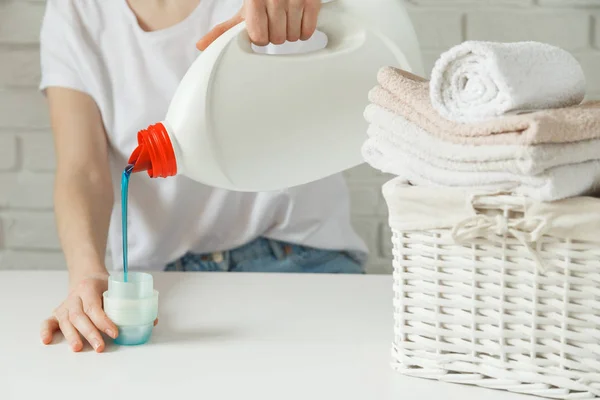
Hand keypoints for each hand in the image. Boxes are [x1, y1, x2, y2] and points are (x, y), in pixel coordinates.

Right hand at [40, 273, 158, 352]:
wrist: (87, 275)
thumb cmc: (105, 285)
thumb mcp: (118, 287)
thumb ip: (133, 303)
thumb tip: (153, 321)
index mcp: (89, 287)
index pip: (95, 306)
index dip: (104, 320)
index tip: (115, 332)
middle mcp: (74, 296)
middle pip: (79, 316)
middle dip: (90, 333)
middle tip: (100, 347)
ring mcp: (65, 305)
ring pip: (65, 321)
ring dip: (72, 335)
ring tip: (78, 348)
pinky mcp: (58, 312)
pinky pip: (49, 321)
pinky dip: (46, 330)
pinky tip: (47, 340)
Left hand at [196, 0, 321, 50]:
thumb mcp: (244, 10)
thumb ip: (224, 29)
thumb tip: (202, 46)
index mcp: (254, 0)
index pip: (259, 38)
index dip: (261, 36)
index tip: (262, 26)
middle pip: (277, 39)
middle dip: (276, 34)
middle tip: (275, 21)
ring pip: (292, 37)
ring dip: (290, 32)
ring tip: (286, 18)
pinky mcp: (311, 1)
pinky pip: (307, 31)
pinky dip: (304, 31)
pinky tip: (298, 19)